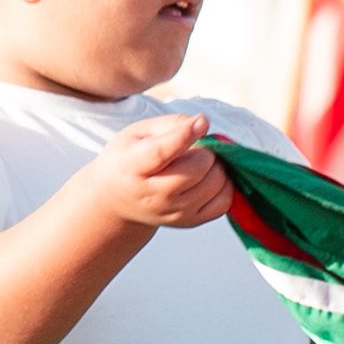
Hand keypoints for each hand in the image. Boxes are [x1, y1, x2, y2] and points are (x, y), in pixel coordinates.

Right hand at [80, 112, 240, 237]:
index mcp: (132, 167)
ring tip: (201, 162)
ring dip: (216, 166)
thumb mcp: (138, 133)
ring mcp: (173, 212)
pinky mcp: (190, 222)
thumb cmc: (131, 159)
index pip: (160, 153)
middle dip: (205, 151)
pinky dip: (224, 185)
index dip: (184, 135)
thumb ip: (170, 124)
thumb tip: (203, 125)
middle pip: (196, 169)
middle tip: (197, 148)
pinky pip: (224, 202)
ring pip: (215, 184)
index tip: (201, 121)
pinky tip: (209, 178)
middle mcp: (153, 195)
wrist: (119, 200)